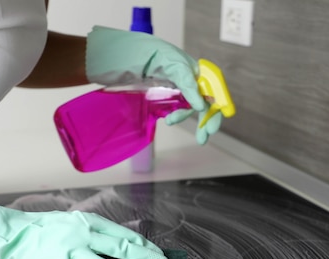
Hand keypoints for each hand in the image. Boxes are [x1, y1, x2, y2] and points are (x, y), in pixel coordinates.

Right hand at [0, 181, 168, 258]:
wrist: (10, 234)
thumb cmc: (40, 231)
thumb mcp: (69, 226)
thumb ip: (90, 236)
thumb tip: (112, 252)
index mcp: (89, 222)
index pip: (122, 234)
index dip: (142, 245)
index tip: (157, 254)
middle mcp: (84, 233)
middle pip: (121, 246)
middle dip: (144, 258)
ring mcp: (72, 248)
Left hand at [86, 26, 221, 143]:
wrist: (111, 59)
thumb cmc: (140, 52)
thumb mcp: (169, 63)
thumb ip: (187, 82)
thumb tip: (201, 104)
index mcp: (191, 67)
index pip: (212, 87)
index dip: (217, 105)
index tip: (214, 122)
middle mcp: (185, 77)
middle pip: (204, 100)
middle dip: (207, 118)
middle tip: (205, 136)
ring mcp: (173, 88)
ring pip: (190, 108)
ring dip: (187, 119)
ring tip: (172, 122)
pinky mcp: (161, 96)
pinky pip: (175, 109)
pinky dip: (176, 116)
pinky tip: (168, 120)